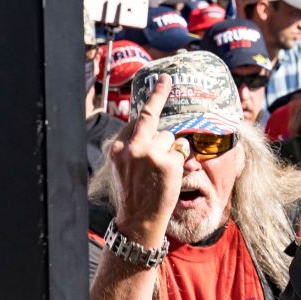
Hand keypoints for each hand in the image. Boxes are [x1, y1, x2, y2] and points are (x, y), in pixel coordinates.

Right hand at [107, 75, 186, 245]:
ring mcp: (151, 153)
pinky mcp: (168, 162)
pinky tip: (172, 174)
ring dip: (172, 149)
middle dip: (159, 95)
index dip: (149, 103)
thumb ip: (133, 146)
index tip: (158, 84)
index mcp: (119, 148)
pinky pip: (181, 149)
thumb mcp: (124, 167)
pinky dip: (181, 159)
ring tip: (163, 170)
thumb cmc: (135, 194)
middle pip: (151, 117)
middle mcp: (133, 147)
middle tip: (166, 78)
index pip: (135, 119)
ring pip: (170, 137)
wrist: (139, 220)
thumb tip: (149, 127)